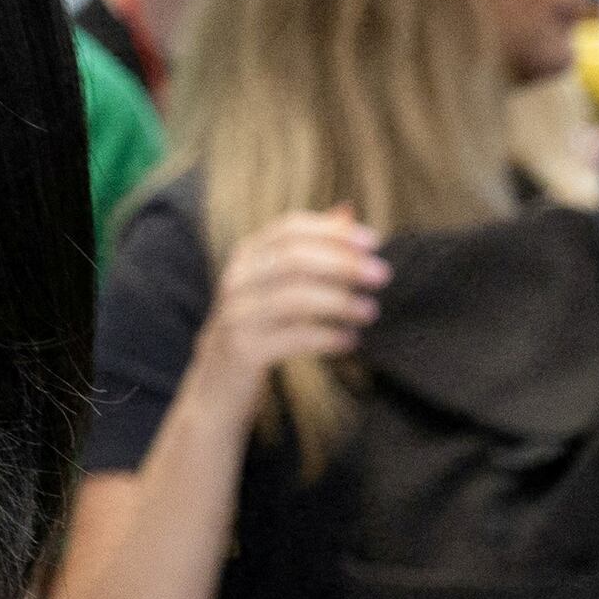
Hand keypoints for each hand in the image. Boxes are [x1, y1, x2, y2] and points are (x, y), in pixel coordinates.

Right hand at [186, 207, 386, 418]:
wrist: (216, 384)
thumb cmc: (259, 327)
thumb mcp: (276, 284)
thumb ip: (309, 250)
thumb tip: (347, 214)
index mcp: (247, 256)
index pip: (290, 228)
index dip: (333, 232)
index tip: (373, 242)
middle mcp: (236, 280)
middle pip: (293, 259)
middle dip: (343, 263)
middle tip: (381, 275)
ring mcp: (236, 315)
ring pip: (294, 298)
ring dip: (339, 302)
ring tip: (369, 311)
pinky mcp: (243, 350)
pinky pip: (292, 337)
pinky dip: (326, 337)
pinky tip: (349, 340)